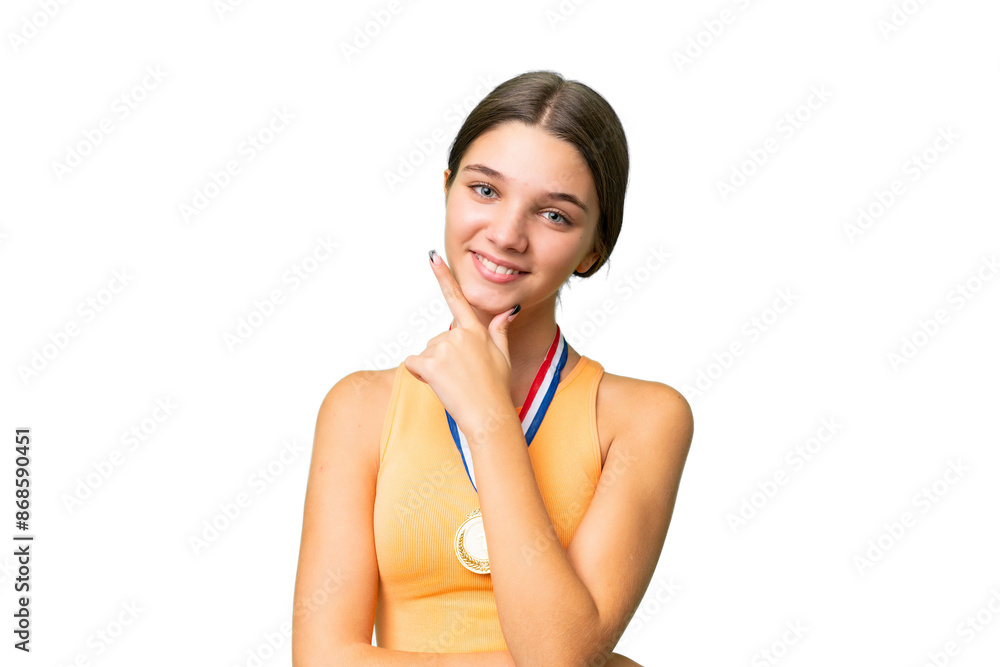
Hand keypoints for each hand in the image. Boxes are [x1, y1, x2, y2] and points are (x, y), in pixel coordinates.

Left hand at [403, 250, 518, 432]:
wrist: (488, 415)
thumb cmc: (497, 388)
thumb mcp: (503, 355)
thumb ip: (500, 329)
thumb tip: (511, 309)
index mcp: (476, 330)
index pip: (456, 298)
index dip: (443, 275)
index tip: (432, 256)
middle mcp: (458, 335)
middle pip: (438, 340)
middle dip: (443, 357)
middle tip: (461, 377)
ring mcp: (443, 349)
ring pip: (427, 354)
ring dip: (434, 369)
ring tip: (454, 383)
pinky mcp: (429, 364)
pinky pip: (413, 365)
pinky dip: (419, 375)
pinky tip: (437, 385)